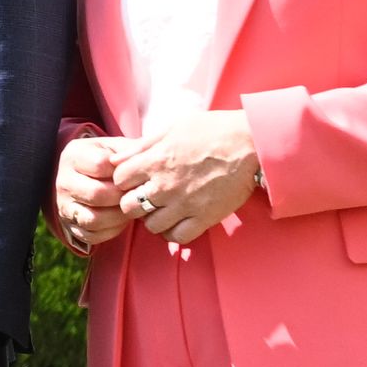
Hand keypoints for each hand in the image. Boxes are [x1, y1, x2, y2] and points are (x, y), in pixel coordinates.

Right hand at [53, 136, 132, 253]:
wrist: (85, 176)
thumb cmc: (107, 160)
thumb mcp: (115, 148)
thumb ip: (128, 151)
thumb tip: (139, 164)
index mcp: (73, 155)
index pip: (99, 165)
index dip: (122, 173)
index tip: (133, 175)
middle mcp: (63, 180)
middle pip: (97, 194)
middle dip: (122, 197)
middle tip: (135, 196)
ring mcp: (64, 204)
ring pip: (93, 219)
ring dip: (118, 217)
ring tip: (129, 209)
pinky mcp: (69, 224)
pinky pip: (92, 235)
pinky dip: (111, 231)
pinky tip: (120, 220)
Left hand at [117, 111, 261, 242]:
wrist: (250, 144)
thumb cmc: (212, 130)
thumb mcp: (172, 128)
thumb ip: (142, 145)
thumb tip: (116, 158)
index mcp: (155, 160)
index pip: (118, 180)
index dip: (122, 180)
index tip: (133, 179)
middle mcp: (165, 185)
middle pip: (129, 207)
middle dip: (132, 202)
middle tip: (144, 197)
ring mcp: (184, 204)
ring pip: (151, 226)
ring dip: (152, 219)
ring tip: (161, 209)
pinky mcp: (204, 218)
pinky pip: (177, 237)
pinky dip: (173, 233)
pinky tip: (176, 222)